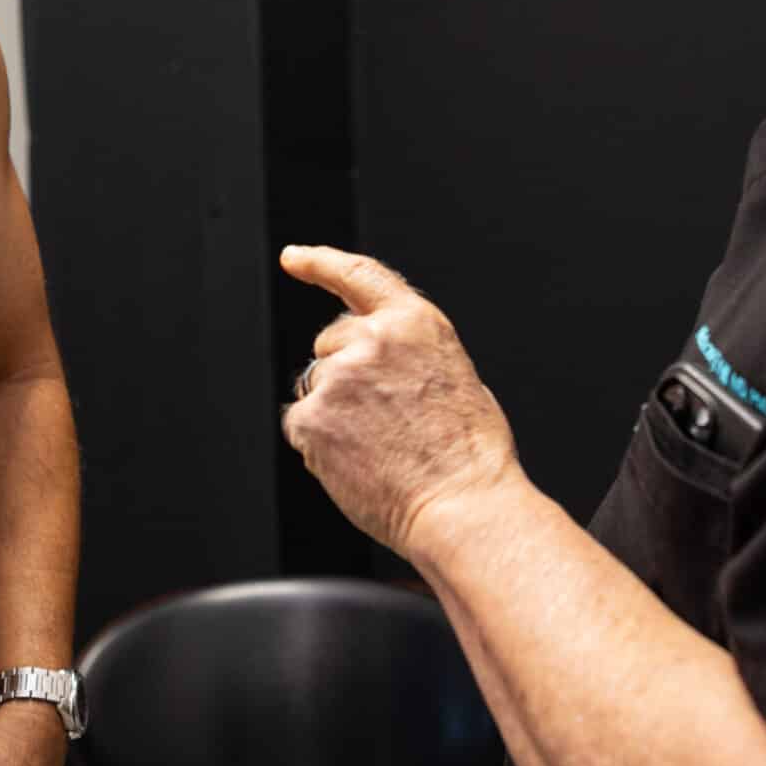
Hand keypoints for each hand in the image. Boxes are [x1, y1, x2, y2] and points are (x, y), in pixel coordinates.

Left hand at [278, 244, 518, 557]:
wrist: (463, 506)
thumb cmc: (470, 458)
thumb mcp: (455, 378)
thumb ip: (410, 356)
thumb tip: (382, 366)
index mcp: (416, 323)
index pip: (359, 276)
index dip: (321, 262)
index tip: (295, 258)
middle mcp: (373, 339)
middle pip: (330, 345)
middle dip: (344, 375)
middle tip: (378, 420)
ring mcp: (339, 377)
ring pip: (316, 388)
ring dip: (333, 413)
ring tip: (378, 448)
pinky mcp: (313, 417)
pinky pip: (301, 426)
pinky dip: (319, 445)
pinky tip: (356, 463)